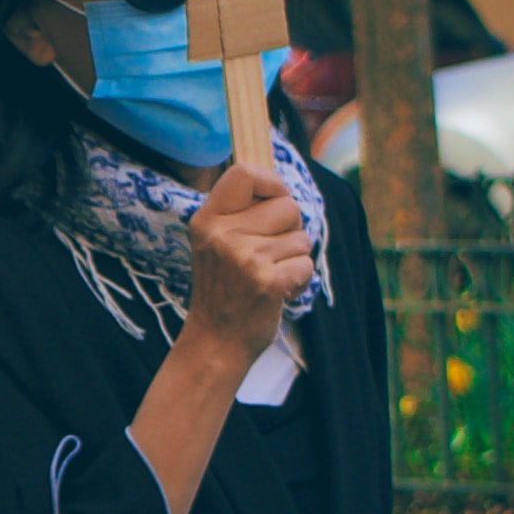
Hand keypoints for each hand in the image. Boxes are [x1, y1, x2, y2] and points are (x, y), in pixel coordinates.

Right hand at [181, 163, 316, 365]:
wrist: (216, 340)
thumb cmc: (223, 288)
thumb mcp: (214, 243)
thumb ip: (239, 214)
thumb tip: (281, 187)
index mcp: (207, 220)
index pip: (244, 173)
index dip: (271, 183)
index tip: (275, 201)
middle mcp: (223, 235)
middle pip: (287, 206)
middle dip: (290, 228)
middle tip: (271, 252)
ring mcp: (244, 258)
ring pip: (301, 237)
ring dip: (294, 257)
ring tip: (270, 275)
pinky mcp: (267, 282)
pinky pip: (306, 263)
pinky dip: (299, 279)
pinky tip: (278, 291)